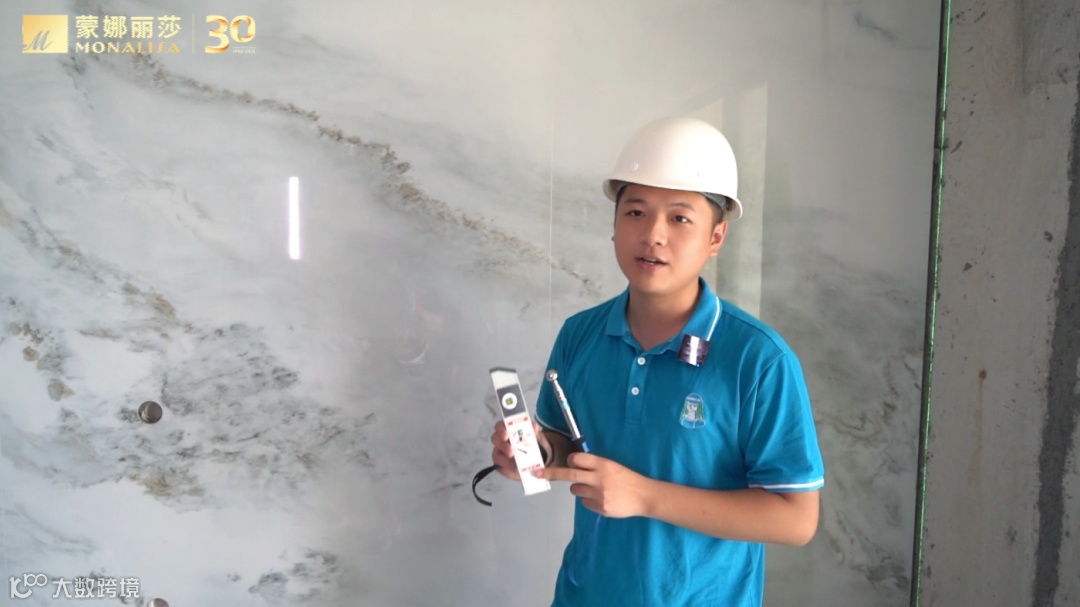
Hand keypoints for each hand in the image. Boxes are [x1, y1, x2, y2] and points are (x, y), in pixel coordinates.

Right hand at [490, 420, 550, 480]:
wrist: (539, 459)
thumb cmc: (535, 443)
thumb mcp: (537, 437)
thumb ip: (535, 432)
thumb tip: (534, 426)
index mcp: (508, 430)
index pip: (499, 426)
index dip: (501, 429)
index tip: (506, 434)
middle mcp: (501, 441)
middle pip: (495, 440)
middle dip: (502, 445)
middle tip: (511, 452)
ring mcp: (500, 454)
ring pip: (496, 455)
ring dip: (505, 460)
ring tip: (516, 465)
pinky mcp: (501, 466)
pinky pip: (500, 468)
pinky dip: (508, 469)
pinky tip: (516, 470)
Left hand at [538, 452, 653, 517]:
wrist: (644, 496)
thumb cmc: (628, 478)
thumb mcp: (613, 466)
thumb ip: (595, 466)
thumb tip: (575, 466)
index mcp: (603, 465)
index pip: (577, 459)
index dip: (571, 461)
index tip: (568, 463)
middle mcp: (599, 478)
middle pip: (569, 475)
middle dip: (551, 473)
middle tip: (537, 473)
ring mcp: (599, 495)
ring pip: (575, 490)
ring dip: (580, 488)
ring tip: (596, 489)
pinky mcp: (600, 508)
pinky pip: (585, 503)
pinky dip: (590, 500)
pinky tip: (603, 499)